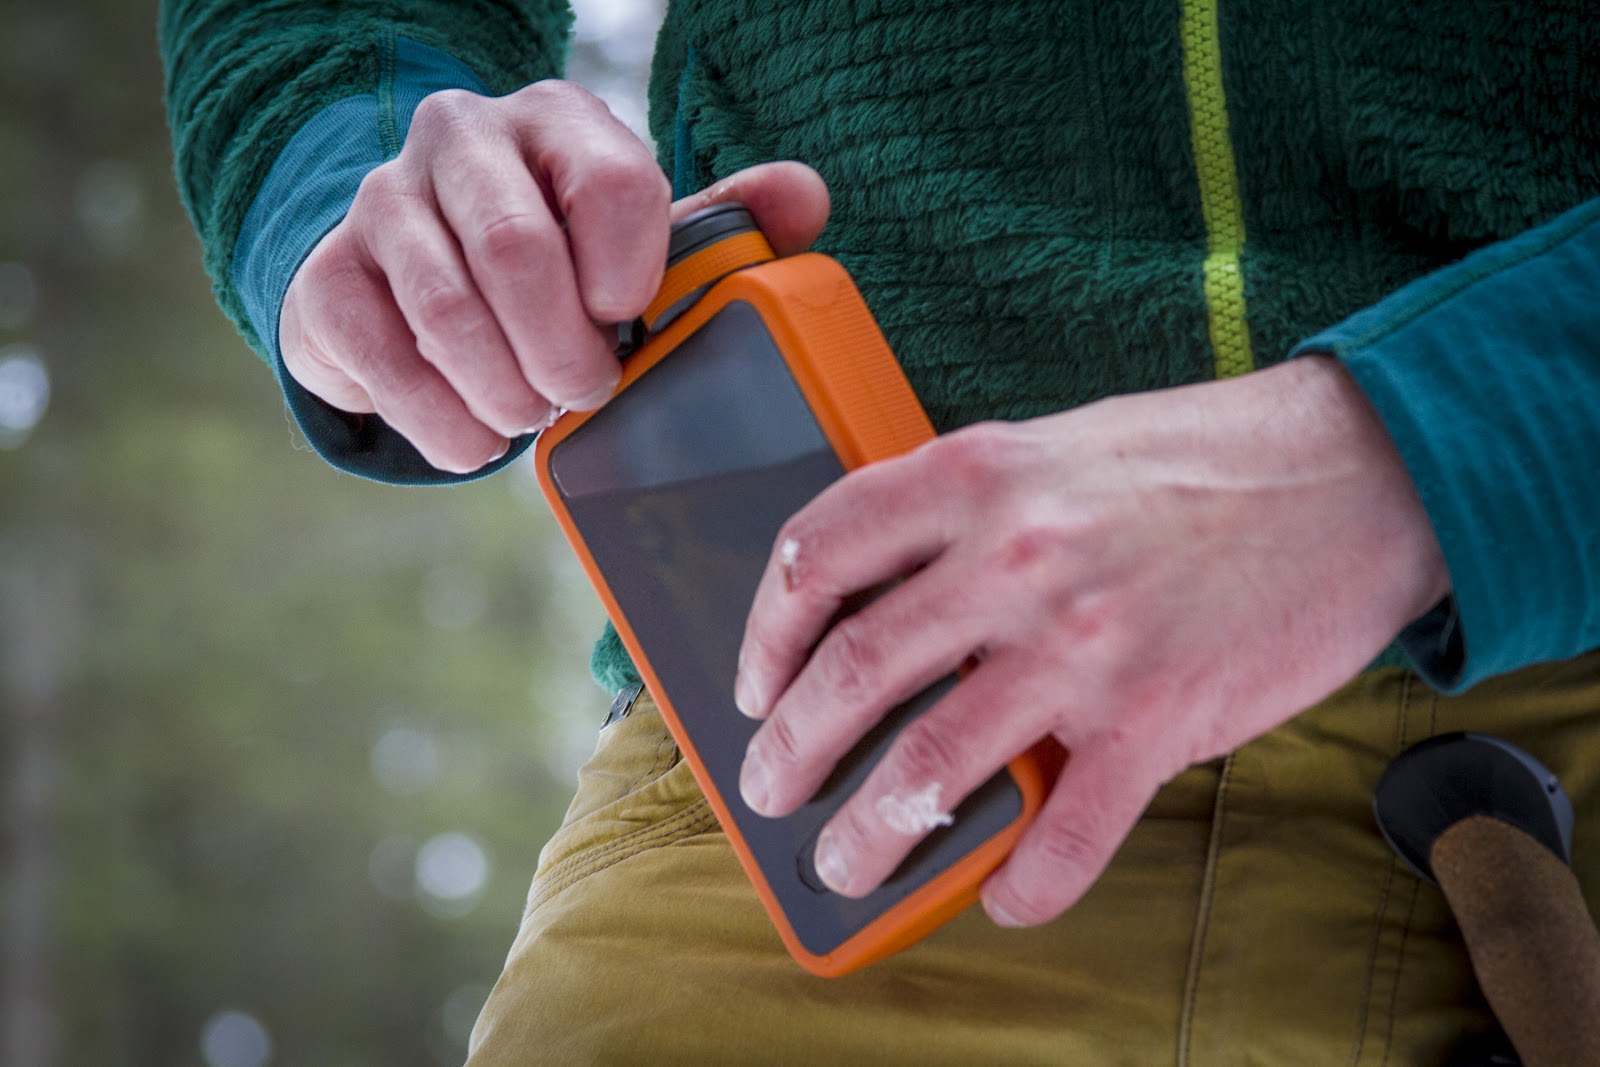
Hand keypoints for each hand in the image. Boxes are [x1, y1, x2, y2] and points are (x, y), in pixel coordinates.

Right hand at [278, 81, 828, 472]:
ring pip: (448, 311)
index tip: (625, 320)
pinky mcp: (331, 275)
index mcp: (560, 123)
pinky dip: (442, 421)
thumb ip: (724, 226)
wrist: (415, 278)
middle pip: (519, 252)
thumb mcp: (642, 240)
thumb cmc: (557, 262)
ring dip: (503, 389)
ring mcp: (386, 202)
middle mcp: (464, 140)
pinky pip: (385, 358)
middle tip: (582, 391)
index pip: (613, 183)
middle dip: (564, 353)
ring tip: (529, 411)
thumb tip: (804, 198)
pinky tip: (476, 434)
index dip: (630, 275)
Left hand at [733, 356, 1449, 926]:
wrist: (1355, 474)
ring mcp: (1083, 646)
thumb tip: (882, 597)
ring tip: (845, 859)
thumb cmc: (1200, 459)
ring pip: (929, 765)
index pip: (817, 554)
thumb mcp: (1053, 448)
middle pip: (850, 672)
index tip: (754, 678)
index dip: (763, 630)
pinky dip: (1021, 883)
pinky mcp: (1157, 720)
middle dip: (789, 747)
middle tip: (769, 785)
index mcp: (977, 475)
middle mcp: (1014, 558)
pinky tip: (1002, 896)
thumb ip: (963, 511)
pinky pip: (1064, 835)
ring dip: (867, 832)